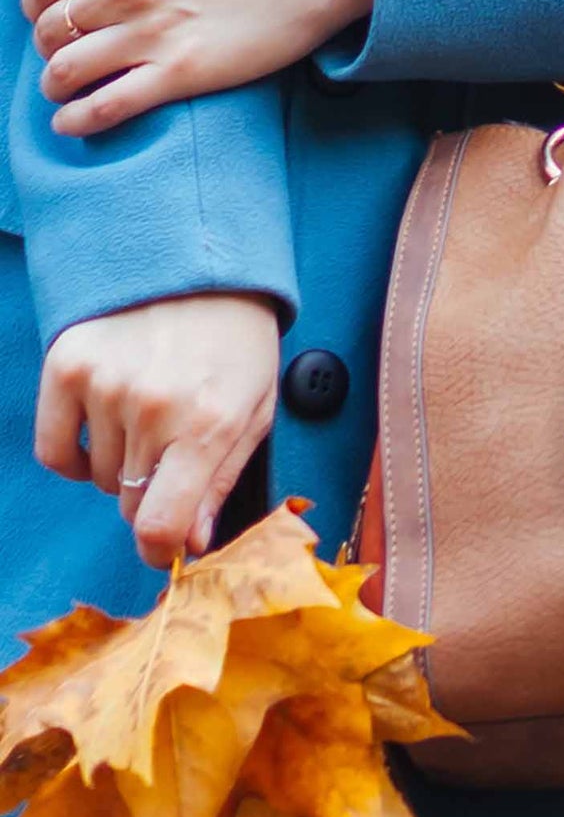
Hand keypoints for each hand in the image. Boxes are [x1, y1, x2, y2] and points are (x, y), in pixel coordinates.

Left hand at [17, 0, 373, 136]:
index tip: (50, 16)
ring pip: (69, 70)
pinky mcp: (184, 72)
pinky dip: (78, 119)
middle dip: (48, 44)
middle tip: (64, 52)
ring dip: (56, 83)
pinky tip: (69, 122)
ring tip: (64, 88)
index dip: (36, 5)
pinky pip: (110, 105)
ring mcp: (154, 32)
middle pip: (52, 29)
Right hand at [33, 292, 281, 567]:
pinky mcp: (67, 366)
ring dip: (124, 465)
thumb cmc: (238, 341)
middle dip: (155, 496)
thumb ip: (222, 480)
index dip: (160, 551)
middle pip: (131, 504)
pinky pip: (55, 451)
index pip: (160, 524)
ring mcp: (105, 386)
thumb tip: (191, 542)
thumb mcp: (256, 410)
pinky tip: (104, 434)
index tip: (167, 549)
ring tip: (153, 420)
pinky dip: (76, 456)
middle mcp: (153, 409)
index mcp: (209, 424)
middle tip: (176, 457)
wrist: (204, 265)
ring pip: (100, 478)